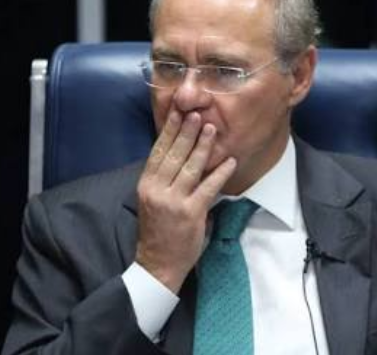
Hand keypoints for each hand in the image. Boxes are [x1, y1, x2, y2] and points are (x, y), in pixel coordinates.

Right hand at [134, 110, 236, 292]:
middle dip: (186, 132)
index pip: (158, 151)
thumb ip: (163, 179)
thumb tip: (181, 154)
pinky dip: (220, 173)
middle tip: (197, 113)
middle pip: (174, 155)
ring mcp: (174, 202)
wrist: (157, 264)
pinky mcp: (191, 213)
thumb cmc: (158, 230)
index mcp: (146, 184)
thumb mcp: (152, 200)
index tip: (177, 112)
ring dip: (203, 147)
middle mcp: (157, 190)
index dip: (168, 131)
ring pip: (191, 168)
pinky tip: (230, 162)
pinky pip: (209, 188)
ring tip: (212, 129)